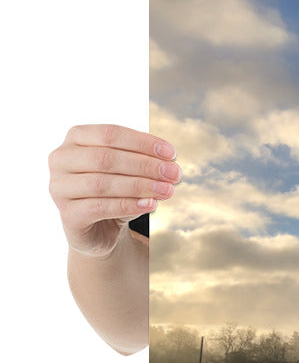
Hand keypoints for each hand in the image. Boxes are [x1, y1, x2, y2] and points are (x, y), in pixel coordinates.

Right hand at [48, 124, 179, 257]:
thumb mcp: (131, 171)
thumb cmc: (116, 191)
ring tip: (168, 190)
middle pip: (106, 158)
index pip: (110, 133)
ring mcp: (59, 188)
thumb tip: (170, 164)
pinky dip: (129, 205)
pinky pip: (99, 207)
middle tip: (175, 174)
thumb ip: (145, 162)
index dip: (143, 142)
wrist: (101, 229)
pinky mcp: (67, 215)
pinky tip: (151, 205)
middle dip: (145, 165)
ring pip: (102, 183)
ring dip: (141, 186)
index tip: (172, 154)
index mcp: (76, 138)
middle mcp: (61, 160)